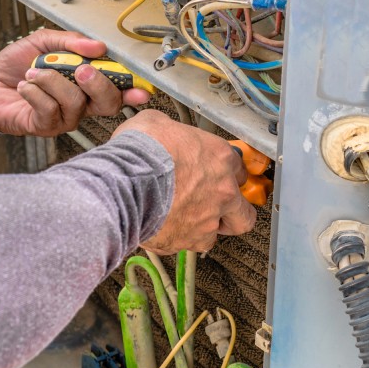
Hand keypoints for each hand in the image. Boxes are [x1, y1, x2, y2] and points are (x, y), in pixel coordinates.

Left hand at [0, 29, 150, 135]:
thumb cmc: (17, 65)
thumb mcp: (44, 42)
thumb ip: (71, 41)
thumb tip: (97, 46)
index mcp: (86, 83)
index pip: (118, 89)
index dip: (133, 91)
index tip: (141, 89)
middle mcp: (81, 103)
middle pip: (108, 103)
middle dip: (98, 84)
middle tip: (81, 69)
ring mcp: (64, 118)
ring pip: (75, 103)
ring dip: (53, 82)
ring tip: (33, 72)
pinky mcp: (45, 126)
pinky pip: (49, 110)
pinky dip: (35, 92)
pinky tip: (24, 86)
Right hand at [115, 110, 257, 253]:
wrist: (124, 183)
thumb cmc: (140, 151)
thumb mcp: (157, 123)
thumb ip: (171, 132)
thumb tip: (161, 131)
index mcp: (220, 158)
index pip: (239, 170)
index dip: (227, 175)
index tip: (219, 177)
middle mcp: (221, 192)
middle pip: (245, 214)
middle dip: (234, 214)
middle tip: (219, 210)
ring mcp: (207, 220)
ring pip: (215, 234)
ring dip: (201, 228)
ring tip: (181, 221)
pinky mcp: (186, 241)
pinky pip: (186, 244)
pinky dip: (176, 238)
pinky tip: (163, 228)